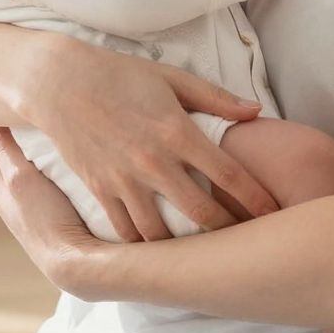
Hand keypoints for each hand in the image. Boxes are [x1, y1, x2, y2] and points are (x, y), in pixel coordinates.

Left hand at [0, 127, 105, 292]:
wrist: (74, 263)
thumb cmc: (46, 219)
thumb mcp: (20, 178)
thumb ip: (4, 152)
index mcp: (1, 192)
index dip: (4, 127)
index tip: (17, 107)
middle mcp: (13, 205)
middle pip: (12, 163)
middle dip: (21, 142)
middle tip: (38, 119)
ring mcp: (34, 215)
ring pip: (32, 178)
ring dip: (40, 161)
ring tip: (56, 140)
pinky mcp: (55, 223)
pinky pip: (50, 191)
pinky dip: (54, 177)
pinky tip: (71, 171)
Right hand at [29, 35, 279, 241]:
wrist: (58, 82)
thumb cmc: (120, 75)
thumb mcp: (172, 78)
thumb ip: (216, 99)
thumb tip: (256, 112)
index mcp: (178, 132)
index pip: (230, 175)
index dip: (257, 200)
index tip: (275, 215)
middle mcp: (154, 161)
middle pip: (203, 214)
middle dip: (229, 234)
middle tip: (247, 245)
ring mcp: (125, 180)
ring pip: (162, 234)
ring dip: (185, 249)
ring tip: (204, 257)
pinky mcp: (99, 190)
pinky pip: (126, 231)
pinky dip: (144, 245)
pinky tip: (159, 252)